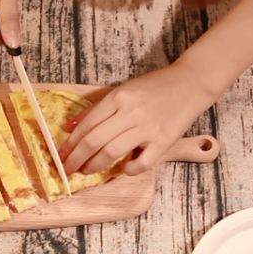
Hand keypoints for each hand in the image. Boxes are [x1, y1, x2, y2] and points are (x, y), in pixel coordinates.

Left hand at [58, 62, 217, 175]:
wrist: (191, 83)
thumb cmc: (156, 87)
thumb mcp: (123, 90)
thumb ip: (98, 108)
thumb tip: (71, 126)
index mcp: (119, 97)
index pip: (87, 124)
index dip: (70, 143)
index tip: (61, 154)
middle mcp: (131, 113)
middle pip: (94, 141)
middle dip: (76, 158)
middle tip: (67, 168)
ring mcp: (148, 128)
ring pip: (112, 152)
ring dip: (94, 165)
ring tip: (86, 170)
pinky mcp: (163, 141)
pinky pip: (141, 163)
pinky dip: (128, 170)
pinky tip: (123, 169)